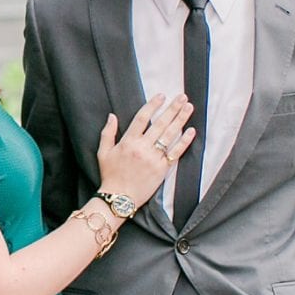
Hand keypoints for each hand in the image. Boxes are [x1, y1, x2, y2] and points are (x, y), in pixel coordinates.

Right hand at [95, 93, 196, 209]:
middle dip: (173, 108)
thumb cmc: (110, 175)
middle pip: (160, 123)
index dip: (153, 105)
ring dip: (181, 119)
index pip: (142, 118)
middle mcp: (142, 148)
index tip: (161, 96)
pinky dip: (184, 141)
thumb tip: (111, 116)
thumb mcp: (103, 152)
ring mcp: (154, 158)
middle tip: (182, 97)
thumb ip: (107, 133)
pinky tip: (191, 131)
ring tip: (189, 107)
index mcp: (128, 142)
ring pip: (170, 135)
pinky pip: (176, 152)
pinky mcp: (162, 169)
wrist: (119, 198)